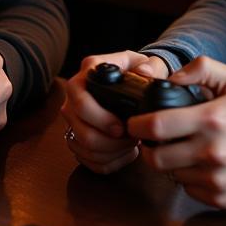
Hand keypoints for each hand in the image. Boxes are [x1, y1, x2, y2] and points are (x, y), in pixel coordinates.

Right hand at [61, 51, 168, 173]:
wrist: (132, 82)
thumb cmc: (138, 72)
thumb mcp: (148, 63)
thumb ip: (152, 66)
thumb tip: (145, 74)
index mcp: (89, 72)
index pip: (81, 100)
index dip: (100, 118)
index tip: (122, 127)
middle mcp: (74, 95)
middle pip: (80, 130)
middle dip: (109, 142)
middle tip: (131, 139)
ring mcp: (73, 118)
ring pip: (83, 148)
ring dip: (111, 153)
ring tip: (131, 144)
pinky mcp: (76, 136)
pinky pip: (86, 159)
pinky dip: (108, 161)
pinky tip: (125, 152)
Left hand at [128, 56, 225, 208]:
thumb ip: (202, 70)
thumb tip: (171, 78)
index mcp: (212, 119)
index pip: (157, 125)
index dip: (138, 124)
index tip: (134, 121)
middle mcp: (211, 152)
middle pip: (155, 157)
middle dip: (147, 147)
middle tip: (151, 139)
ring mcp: (215, 179)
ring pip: (170, 174)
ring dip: (169, 162)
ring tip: (182, 148)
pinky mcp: (220, 199)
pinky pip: (188, 189)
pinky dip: (188, 177)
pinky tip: (200, 164)